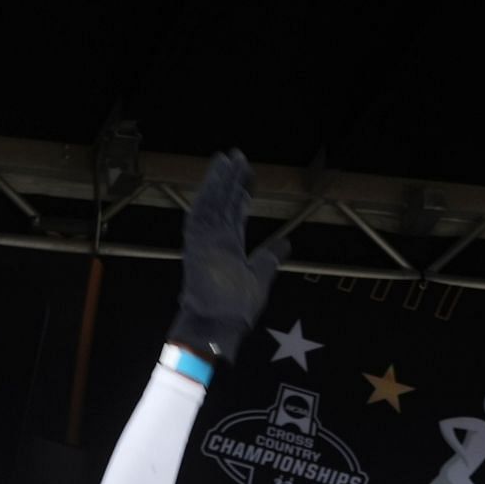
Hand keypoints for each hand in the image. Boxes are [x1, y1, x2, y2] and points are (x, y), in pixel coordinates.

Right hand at [167, 150, 290, 361]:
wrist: (219, 327)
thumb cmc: (236, 310)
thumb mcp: (261, 277)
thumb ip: (271, 258)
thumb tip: (287, 243)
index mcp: (228, 248)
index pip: (236, 213)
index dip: (242, 193)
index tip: (248, 176)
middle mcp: (215, 241)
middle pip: (223, 203)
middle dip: (230, 180)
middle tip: (238, 157)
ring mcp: (205, 241)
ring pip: (212, 203)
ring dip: (220, 181)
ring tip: (228, 158)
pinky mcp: (197, 245)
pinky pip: (201, 213)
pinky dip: (208, 193)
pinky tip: (215, 175)